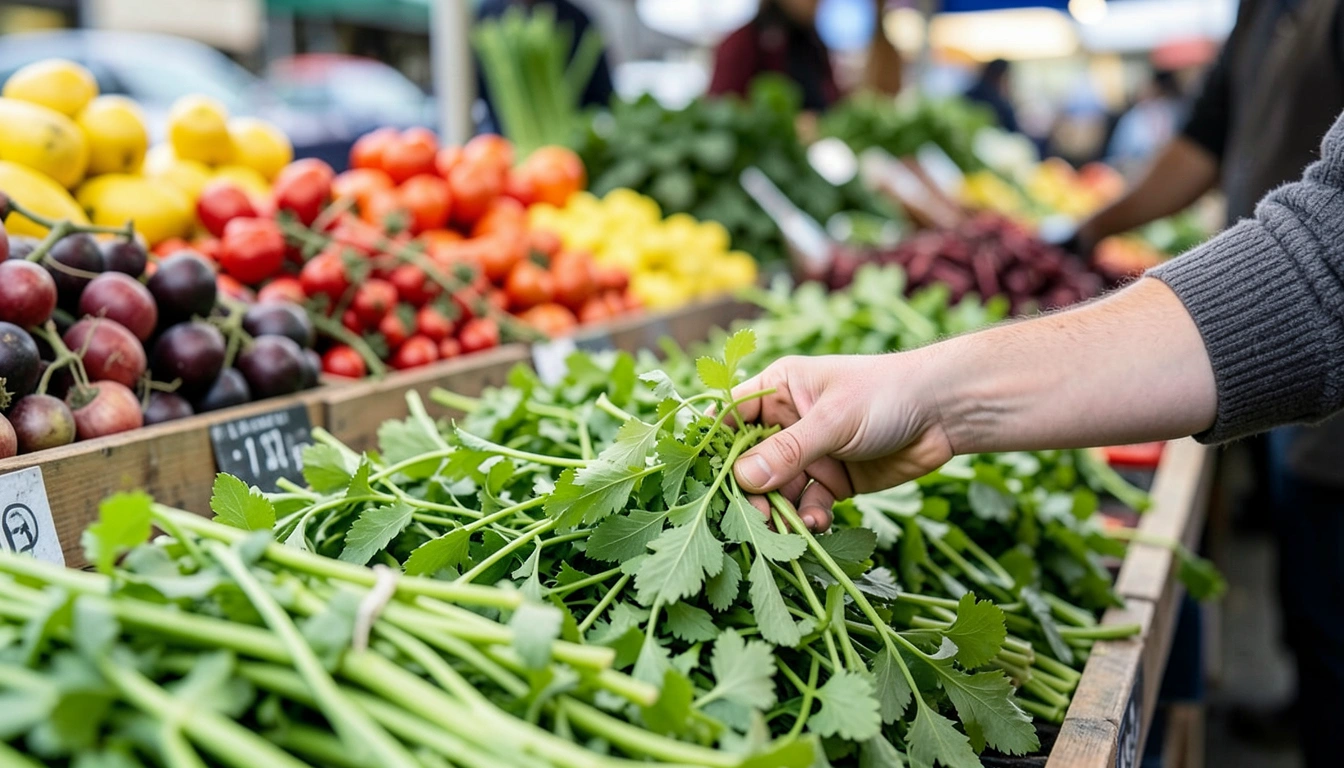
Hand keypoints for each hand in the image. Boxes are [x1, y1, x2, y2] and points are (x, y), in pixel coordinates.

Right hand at [730, 353, 954, 531]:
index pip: (731, 417)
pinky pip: (807, 505)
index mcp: (779, 389)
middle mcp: (787, 421)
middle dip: (748, 492)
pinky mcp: (832, 481)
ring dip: (778, 512)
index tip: (703, 478)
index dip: (715, 447)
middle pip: (749, 462)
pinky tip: (817, 525)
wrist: (945, 412)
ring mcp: (809, 453)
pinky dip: (808, 519)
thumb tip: (743, 479)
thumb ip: (788, 450)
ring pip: (777, 490)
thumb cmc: (887, 394)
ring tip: (782, 530)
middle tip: (749, 518)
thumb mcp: (833, 419)